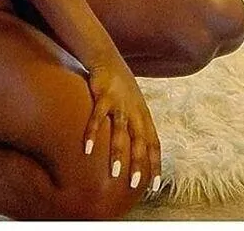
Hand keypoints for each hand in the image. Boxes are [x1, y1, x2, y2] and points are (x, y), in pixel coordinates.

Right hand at [83, 62, 161, 193]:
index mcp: (144, 115)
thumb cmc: (120, 86)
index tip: (155, 185)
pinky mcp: (104, 95)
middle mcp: (135, 110)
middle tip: (136, 184)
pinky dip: (93, 133)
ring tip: (114, 173)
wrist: (107, 58)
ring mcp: (120, 103)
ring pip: (121, 131)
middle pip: (140, 140)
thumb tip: (136, 153)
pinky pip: (98, 117)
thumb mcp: (133, 105)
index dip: (155, 164)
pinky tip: (88, 149)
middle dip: (139, 163)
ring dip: (118, 152)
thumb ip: (136, 126)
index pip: (154, 143)